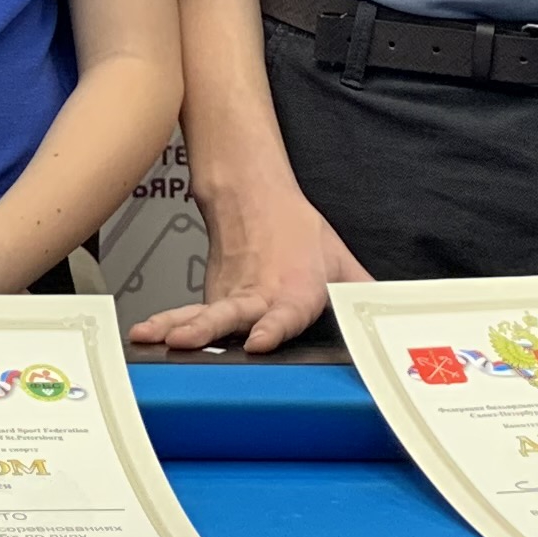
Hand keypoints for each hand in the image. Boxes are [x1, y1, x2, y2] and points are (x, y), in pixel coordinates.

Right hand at [128, 176, 363, 351]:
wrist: (254, 195)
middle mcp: (259, 297)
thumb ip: (362, 291)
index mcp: (295, 291)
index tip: (258, 341)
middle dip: (210, 329)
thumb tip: (390, 317)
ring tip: (158, 338)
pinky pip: (188, 313)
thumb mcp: (339, 260)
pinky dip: (165, 322)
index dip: (271, 328)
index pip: (283, 314)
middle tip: (188, 340)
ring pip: (203, 313)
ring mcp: (231, 297)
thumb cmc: (295, 232)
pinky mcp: (212, 298)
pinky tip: (147, 333)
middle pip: (232, 314)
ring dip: (179, 326)